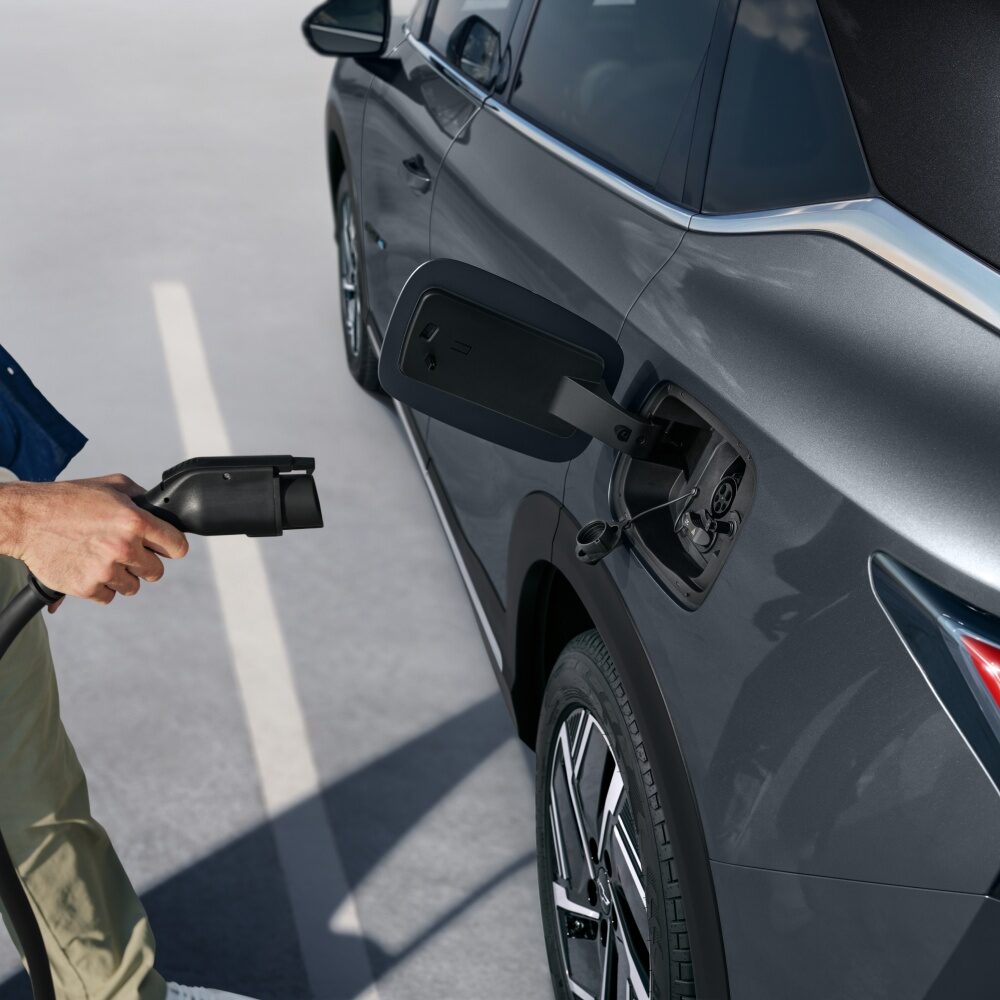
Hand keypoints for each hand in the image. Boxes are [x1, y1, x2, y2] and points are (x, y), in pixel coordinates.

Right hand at [0, 474, 188, 604]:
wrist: (27, 519)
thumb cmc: (68, 499)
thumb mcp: (112, 486)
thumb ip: (141, 498)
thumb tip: (161, 509)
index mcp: (135, 521)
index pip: (177, 547)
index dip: (172, 547)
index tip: (165, 549)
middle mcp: (123, 547)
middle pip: (157, 572)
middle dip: (145, 564)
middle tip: (127, 554)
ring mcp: (105, 570)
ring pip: (133, 587)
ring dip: (122, 577)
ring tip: (103, 559)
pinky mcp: (86, 587)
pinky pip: (109, 597)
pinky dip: (101, 587)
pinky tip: (88, 568)